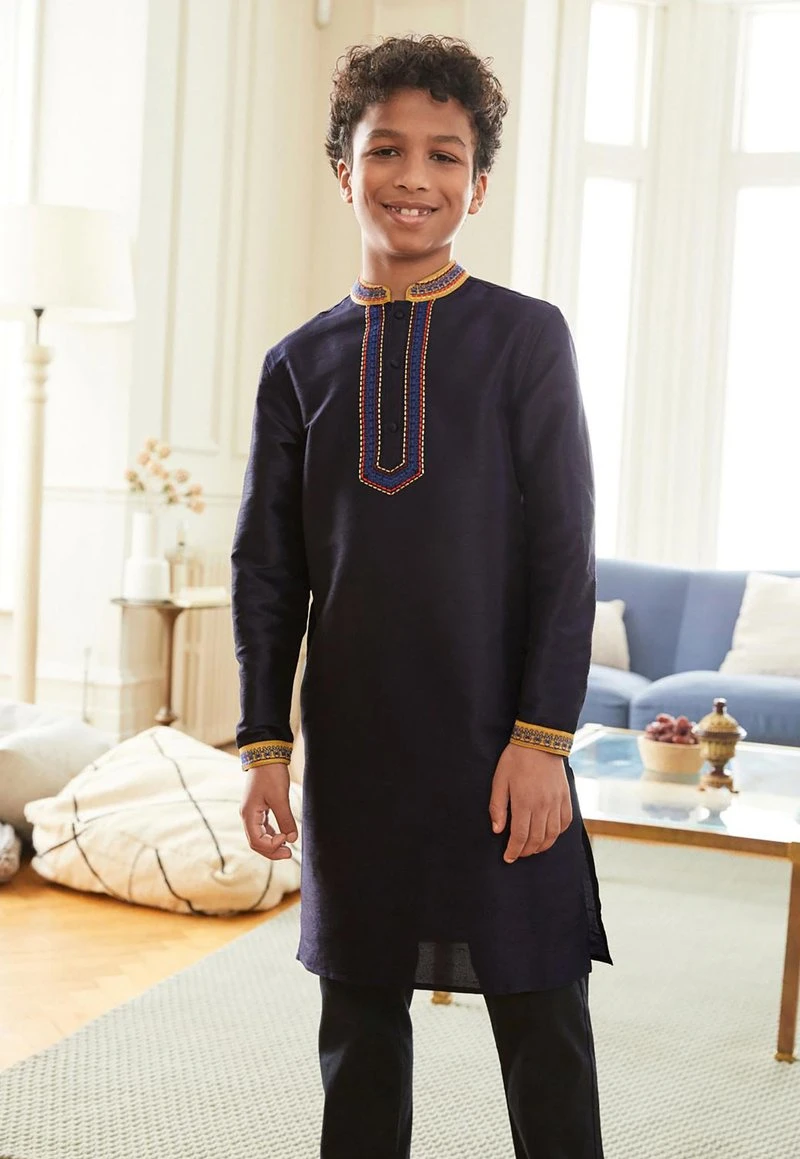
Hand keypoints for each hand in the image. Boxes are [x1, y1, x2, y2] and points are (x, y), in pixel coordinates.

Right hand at [240, 763, 297, 859]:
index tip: (286, 839)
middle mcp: (247, 816)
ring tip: (287, 849)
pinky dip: (272, 834)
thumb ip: (285, 819)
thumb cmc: (271, 775)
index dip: (271, 846)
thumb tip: (292, 838)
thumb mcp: (280, 798)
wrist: (266, 755)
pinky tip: (283, 836)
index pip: (256, 841)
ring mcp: (252, 812)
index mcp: (248, 814)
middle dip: (272, 850)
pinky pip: (263, 828)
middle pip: (256, 842)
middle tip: (289, 854)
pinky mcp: (258, 808)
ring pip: (259, 836)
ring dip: (272, 844)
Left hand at [489, 745, 572, 862]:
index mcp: (524, 803)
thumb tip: (498, 830)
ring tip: (532, 849)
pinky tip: (549, 835)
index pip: (520, 837)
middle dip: (526, 851)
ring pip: (552, 835)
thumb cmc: (515, 759)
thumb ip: (498, 807)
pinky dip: (557, 834)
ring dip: (542, 846)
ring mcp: (556, 802)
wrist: (540, 741)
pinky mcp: (565, 798)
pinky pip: (565, 823)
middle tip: (517, 854)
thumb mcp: (499, 780)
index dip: (513, 851)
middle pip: (536, 840)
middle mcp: (543, 806)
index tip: (508, 858)